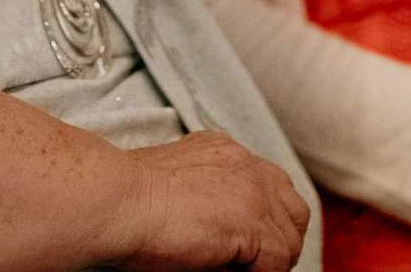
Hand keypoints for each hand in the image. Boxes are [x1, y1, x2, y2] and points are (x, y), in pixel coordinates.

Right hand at [106, 131, 309, 271]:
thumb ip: (209, 194)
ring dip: (266, 260)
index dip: (264, 222)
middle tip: (245, 264)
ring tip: (227, 266)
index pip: (271, 188)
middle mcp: (246, 164)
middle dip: (277, 241)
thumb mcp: (177, 185)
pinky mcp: (253, 221)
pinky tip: (221, 267)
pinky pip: (278, 262)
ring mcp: (255, 190)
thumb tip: (224, 235)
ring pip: (290, 240)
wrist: (117, 201)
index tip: (242, 247)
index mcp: (225, 151)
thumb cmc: (128, 202)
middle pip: (293, 211)